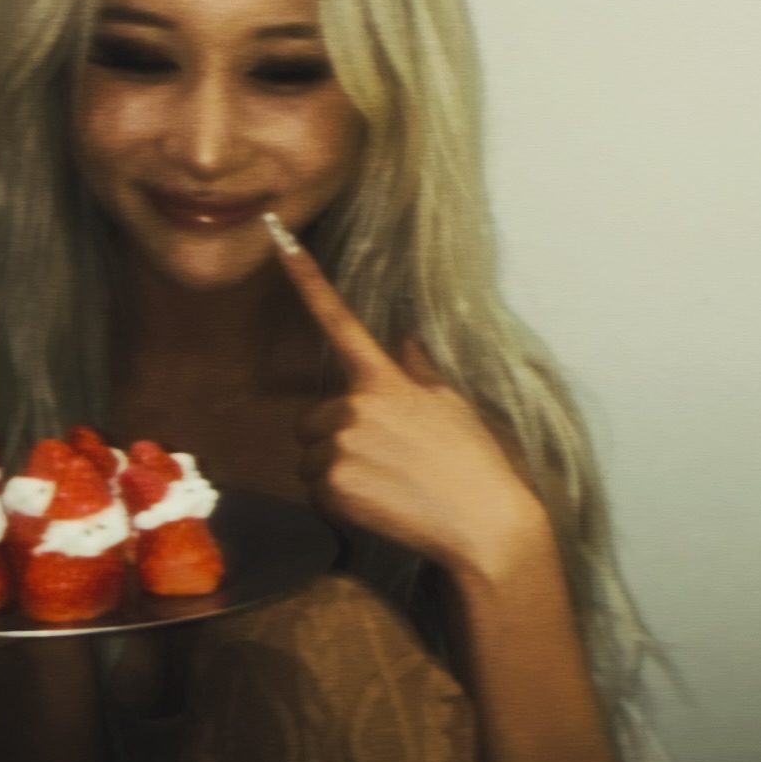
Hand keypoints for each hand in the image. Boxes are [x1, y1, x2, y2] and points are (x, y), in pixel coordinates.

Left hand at [265, 214, 547, 576]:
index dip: (305, 277)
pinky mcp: (332, 485)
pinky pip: (314, 491)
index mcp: (384, 379)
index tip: (277, 237)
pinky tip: (379, 505)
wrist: (484, 525)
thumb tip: (405, 338)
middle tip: (382, 462)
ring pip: (310, 457)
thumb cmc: (475, 464)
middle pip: (311, 418)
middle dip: (334, 439)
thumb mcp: (450, 404)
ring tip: (385, 484)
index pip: (338, 318)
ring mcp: (341, 445)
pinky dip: (338, 501)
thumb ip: (417, 370)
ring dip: (335, 472)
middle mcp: (355, 405)